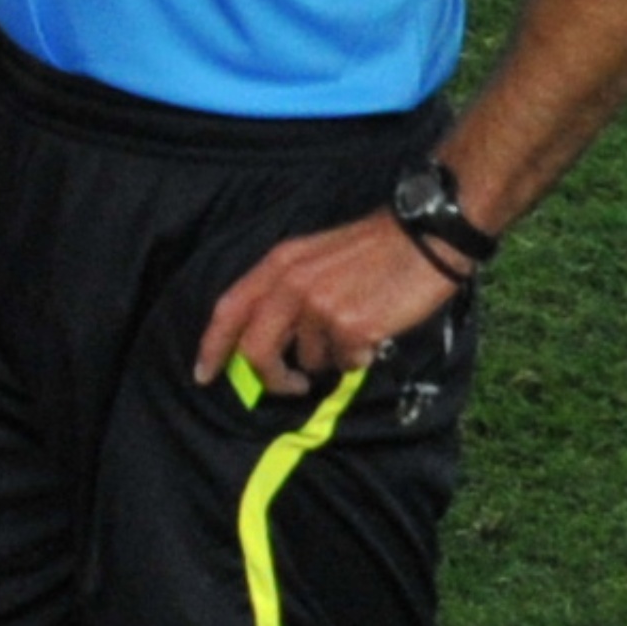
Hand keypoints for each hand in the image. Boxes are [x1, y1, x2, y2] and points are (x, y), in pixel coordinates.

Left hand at [193, 211, 461, 397]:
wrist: (423, 239)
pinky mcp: (352, 326)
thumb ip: (285, 291)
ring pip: (308, 360)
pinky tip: (373, 335)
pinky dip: (357, 359)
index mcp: (278, 263)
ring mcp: (320, 306)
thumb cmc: (369, 250)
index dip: (211, 346)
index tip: (203, 375)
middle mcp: (291, 284)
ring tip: (354, 331)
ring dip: (328, 358)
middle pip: (255, 349)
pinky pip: (345, 363)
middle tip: (292, 386)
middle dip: (270, 378)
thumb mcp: (313, 257)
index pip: (229, 309)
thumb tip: (270, 342)